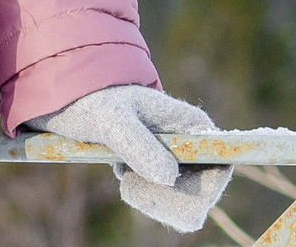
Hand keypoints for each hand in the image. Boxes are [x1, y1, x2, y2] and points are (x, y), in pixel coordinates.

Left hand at [27, 84, 232, 231]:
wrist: (72, 97)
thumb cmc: (96, 101)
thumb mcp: (114, 122)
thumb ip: (140, 146)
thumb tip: (170, 178)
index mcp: (189, 123)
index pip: (222, 160)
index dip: (208, 186)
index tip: (170, 189)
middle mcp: (187, 140)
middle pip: (203, 186)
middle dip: (173, 199)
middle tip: (133, 186)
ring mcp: (172, 153)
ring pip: (182, 194)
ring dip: (155, 198)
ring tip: (124, 176)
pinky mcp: (155, 163)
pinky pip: (162, 193)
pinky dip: (145, 194)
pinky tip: (122, 174)